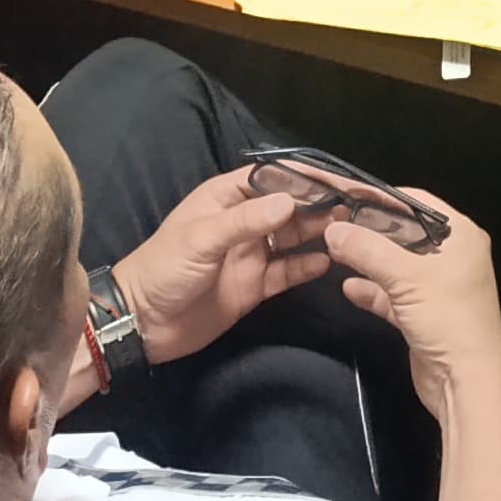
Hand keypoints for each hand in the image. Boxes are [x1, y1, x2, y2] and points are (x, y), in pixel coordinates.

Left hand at [111, 168, 339, 361]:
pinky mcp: (254, 285)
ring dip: (320, 233)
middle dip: (322, 205)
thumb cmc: (164, 268)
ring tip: (352, 232)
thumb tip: (290, 202)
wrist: (142, 323)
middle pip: (291, 207)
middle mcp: (244, 221)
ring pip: (294, 238)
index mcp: (227, 197)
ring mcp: (251, 254)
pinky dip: (307, 267)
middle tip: (358, 209)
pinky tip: (329, 262)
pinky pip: (287, 271)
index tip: (342, 181)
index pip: (275, 177)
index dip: (308, 177)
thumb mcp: (202, 238)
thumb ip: (246, 220)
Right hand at [323, 190, 500, 424]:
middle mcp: (452, 256)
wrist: (465, 383)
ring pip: (396, 264)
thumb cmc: (447, 318)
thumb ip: (367, 249)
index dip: (384, 196)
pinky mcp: (423, 314)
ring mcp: (437, 287)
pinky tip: (347, 286)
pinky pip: (393, 293)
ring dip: (368, 259)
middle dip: (370, 228)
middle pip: (405, 232)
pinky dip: (372, 289)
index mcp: (461, 236)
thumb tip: (332, 228)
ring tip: (332, 249)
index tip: (347, 193)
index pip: (419, 202)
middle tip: (332, 219)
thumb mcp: (406, 277)